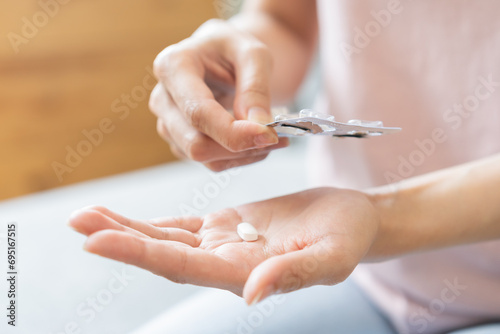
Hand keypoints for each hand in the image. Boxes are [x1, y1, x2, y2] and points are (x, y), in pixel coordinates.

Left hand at [68, 188, 378, 304]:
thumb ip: (294, 274)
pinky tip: (124, 217)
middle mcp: (225, 262)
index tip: (97, 241)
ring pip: (166, 238)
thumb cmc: (348, 237)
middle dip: (119, 238)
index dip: (140, 254)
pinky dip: (152, 222)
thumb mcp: (331, 255)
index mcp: (244, 273)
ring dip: (126, 227)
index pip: (183, 266)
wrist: (351, 219)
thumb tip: (252, 295)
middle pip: (163, 253)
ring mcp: (224, 243)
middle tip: (76, 222)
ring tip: (86, 215)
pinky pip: (182, 225)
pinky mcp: (227, 225)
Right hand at [149, 19, 288, 171]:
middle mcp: (162, 98)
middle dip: (240, 147)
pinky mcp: (181, 142)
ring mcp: (168, 124)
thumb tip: (258, 125)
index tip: (269, 135)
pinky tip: (257, 142)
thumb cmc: (234, 49)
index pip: (198, 113)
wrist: (223, 57)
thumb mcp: (254, 54)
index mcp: (173, 66)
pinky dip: (240, 158)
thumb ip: (256, 88)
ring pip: (205, 158)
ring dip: (244, 154)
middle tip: (276, 136)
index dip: (233, 132)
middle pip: (196, 143)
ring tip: (273, 135)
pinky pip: (212, 162)